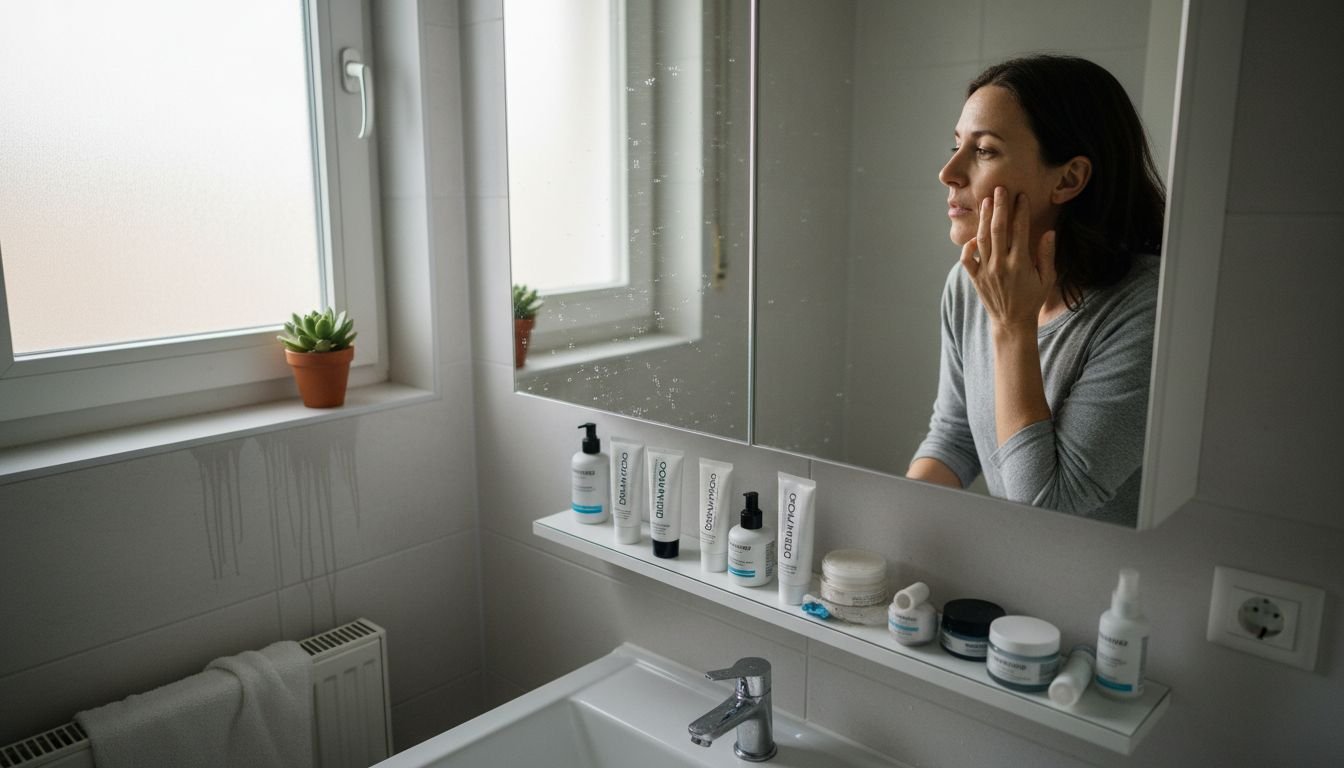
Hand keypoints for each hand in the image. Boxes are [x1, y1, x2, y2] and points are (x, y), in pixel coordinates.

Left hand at [959, 187, 1056, 333]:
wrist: (1012, 322)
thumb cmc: (1032, 299)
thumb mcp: (1047, 278)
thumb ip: (1046, 255)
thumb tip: (1049, 232)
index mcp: (1020, 264)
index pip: (1019, 230)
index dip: (1020, 211)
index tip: (1021, 196)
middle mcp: (1001, 265)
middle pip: (998, 230)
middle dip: (999, 207)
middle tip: (999, 189)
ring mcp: (986, 272)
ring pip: (982, 240)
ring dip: (983, 219)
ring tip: (986, 201)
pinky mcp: (976, 279)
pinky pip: (967, 260)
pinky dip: (967, 246)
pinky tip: (973, 235)